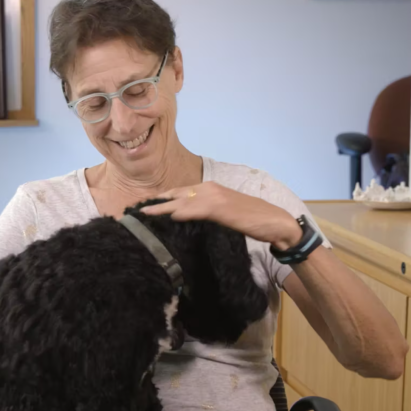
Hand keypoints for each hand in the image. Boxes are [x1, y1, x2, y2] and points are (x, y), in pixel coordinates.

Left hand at [140, 182, 302, 249]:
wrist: (275, 222)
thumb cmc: (251, 219)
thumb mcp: (223, 214)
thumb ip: (206, 213)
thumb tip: (186, 219)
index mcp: (209, 189)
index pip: (179, 192)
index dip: (161, 199)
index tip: (143, 205)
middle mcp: (209, 188)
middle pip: (175, 194)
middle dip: (155, 201)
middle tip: (134, 208)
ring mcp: (215, 196)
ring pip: (181, 200)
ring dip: (161, 207)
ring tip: (143, 212)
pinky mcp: (221, 208)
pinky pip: (195, 209)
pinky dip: (181, 212)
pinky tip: (168, 216)